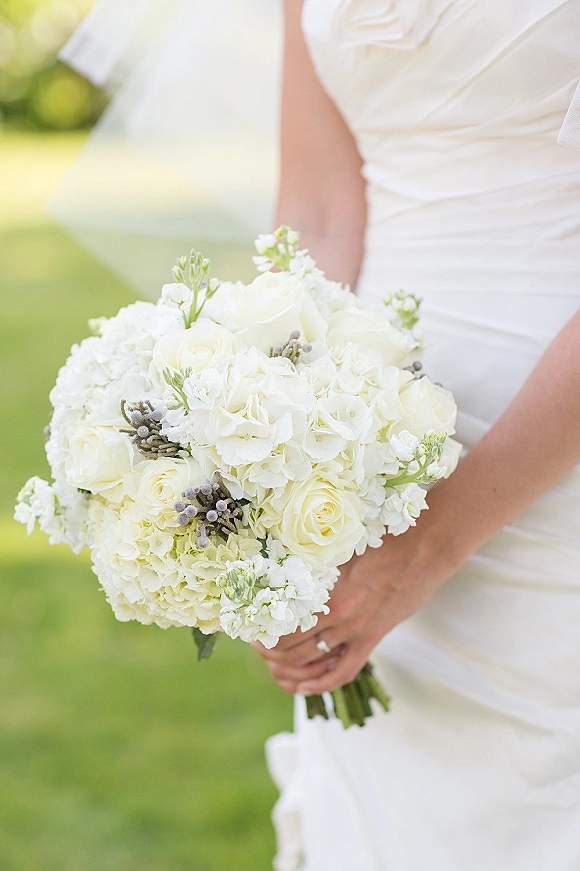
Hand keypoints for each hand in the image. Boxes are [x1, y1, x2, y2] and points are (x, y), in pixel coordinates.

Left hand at [254, 521, 451, 695]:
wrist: (425, 547)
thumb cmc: (381, 538)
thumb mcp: (339, 547)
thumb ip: (314, 563)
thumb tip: (284, 568)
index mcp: (324, 591)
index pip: (280, 626)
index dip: (261, 632)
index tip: (251, 627)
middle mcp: (337, 616)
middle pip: (290, 650)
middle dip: (269, 653)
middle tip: (259, 647)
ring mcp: (356, 631)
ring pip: (311, 664)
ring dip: (289, 670)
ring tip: (275, 668)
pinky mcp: (373, 638)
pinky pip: (344, 671)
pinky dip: (321, 684)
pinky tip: (305, 687)